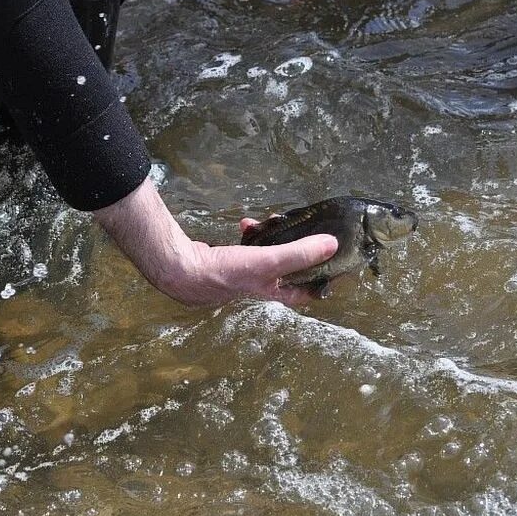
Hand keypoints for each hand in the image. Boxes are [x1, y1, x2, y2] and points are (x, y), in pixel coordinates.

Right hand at [93, 179, 336, 306]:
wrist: (179, 269)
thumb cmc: (223, 273)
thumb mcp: (267, 262)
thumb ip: (299, 253)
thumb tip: (332, 245)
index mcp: (272, 293)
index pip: (307, 292)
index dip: (323, 280)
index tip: (336, 263)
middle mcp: (259, 287)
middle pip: (288, 270)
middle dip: (295, 249)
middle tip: (303, 231)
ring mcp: (242, 275)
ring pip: (267, 255)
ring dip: (272, 238)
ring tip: (268, 222)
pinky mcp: (226, 262)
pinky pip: (248, 247)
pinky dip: (251, 235)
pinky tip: (245, 224)